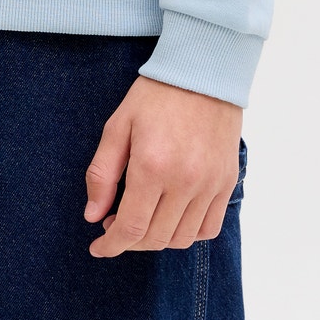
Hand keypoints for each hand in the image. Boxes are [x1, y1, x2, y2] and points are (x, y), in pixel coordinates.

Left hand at [83, 75, 241, 255]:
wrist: (203, 72)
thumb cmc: (156, 95)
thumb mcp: (118, 125)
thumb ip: (102, 173)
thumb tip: (93, 216)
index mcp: (152, 167)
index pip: (130, 228)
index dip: (111, 245)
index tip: (98, 247)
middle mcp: (184, 182)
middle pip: (155, 238)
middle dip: (129, 242)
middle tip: (115, 224)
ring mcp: (209, 185)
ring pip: (182, 239)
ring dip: (157, 239)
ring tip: (143, 219)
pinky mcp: (226, 182)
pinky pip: (208, 228)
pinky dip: (188, 233)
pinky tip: (172, 217)